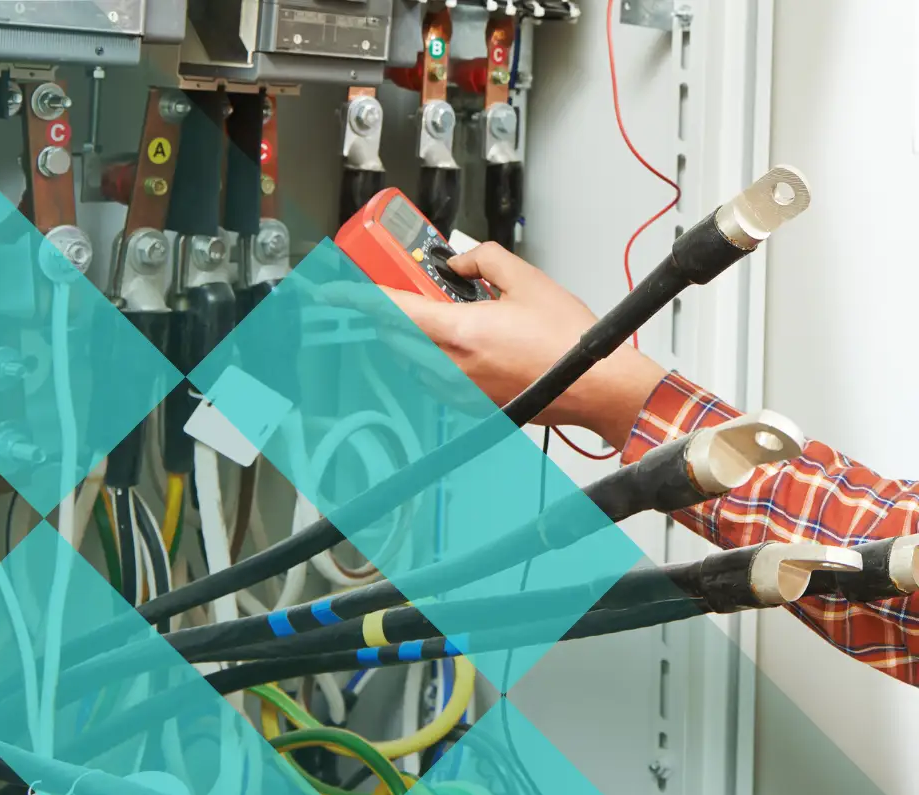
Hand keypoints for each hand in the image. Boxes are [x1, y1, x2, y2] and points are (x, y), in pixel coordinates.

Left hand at [375, 243, 668, 448]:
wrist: (594, 386)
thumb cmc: (568, 343)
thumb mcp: (526, 280)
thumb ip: (483, 259)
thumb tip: (460, 261)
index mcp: (459, 332)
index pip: (390, 310)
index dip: (355, 297)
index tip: (334, 290)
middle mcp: (451, 365)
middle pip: (396, 333)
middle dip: (395, 308)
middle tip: (409, 288)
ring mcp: (458, 388)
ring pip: (412, 355)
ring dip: (417, 332)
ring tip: (448, 313)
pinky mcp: (469, 403)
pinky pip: (434, 375)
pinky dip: (435, 354)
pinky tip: (465, 341)